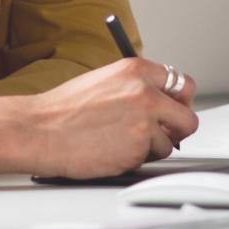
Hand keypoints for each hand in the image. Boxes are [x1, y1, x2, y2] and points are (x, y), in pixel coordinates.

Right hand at [0, 58, 198, 179]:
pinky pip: (151, 158)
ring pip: (170, 142)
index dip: (178, 102)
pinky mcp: (138, 145)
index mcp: (137, 69)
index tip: (172, 111)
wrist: (40, 130)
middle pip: (187, 116)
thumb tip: (162, 103)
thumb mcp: (106, 81)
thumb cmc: (65, 109)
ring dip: (152, 148)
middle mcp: (145, 91)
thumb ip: (137, 88)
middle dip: (177, 129)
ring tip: (122, 142)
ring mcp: (144, 119)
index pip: (182, 83)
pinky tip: (114, 151)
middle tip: (162, 135)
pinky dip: (137, 160)